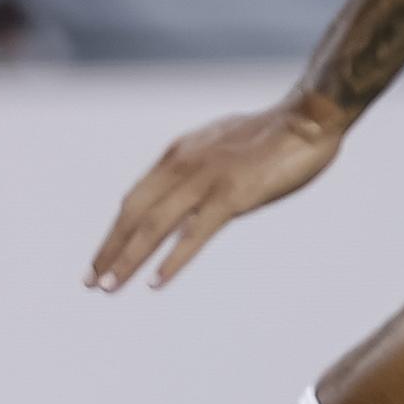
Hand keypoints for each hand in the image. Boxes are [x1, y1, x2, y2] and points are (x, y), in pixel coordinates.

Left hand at [88, 93, 346, 290]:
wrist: (311, 117)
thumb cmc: (277, 132)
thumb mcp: (226, 147)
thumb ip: (205, 168)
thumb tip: (198, 193)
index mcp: (180, 153)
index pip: (136, 198)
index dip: (116, 230)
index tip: (103, 255)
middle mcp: (184, 165)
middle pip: (134, 213)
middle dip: (110, 248)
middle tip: (92, 280)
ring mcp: (207, 180)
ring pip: (155, 226)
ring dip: (128, 258)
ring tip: (110, 286)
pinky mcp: (233, 194)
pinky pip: (194, 233)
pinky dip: (172, 259)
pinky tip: (156, 281)